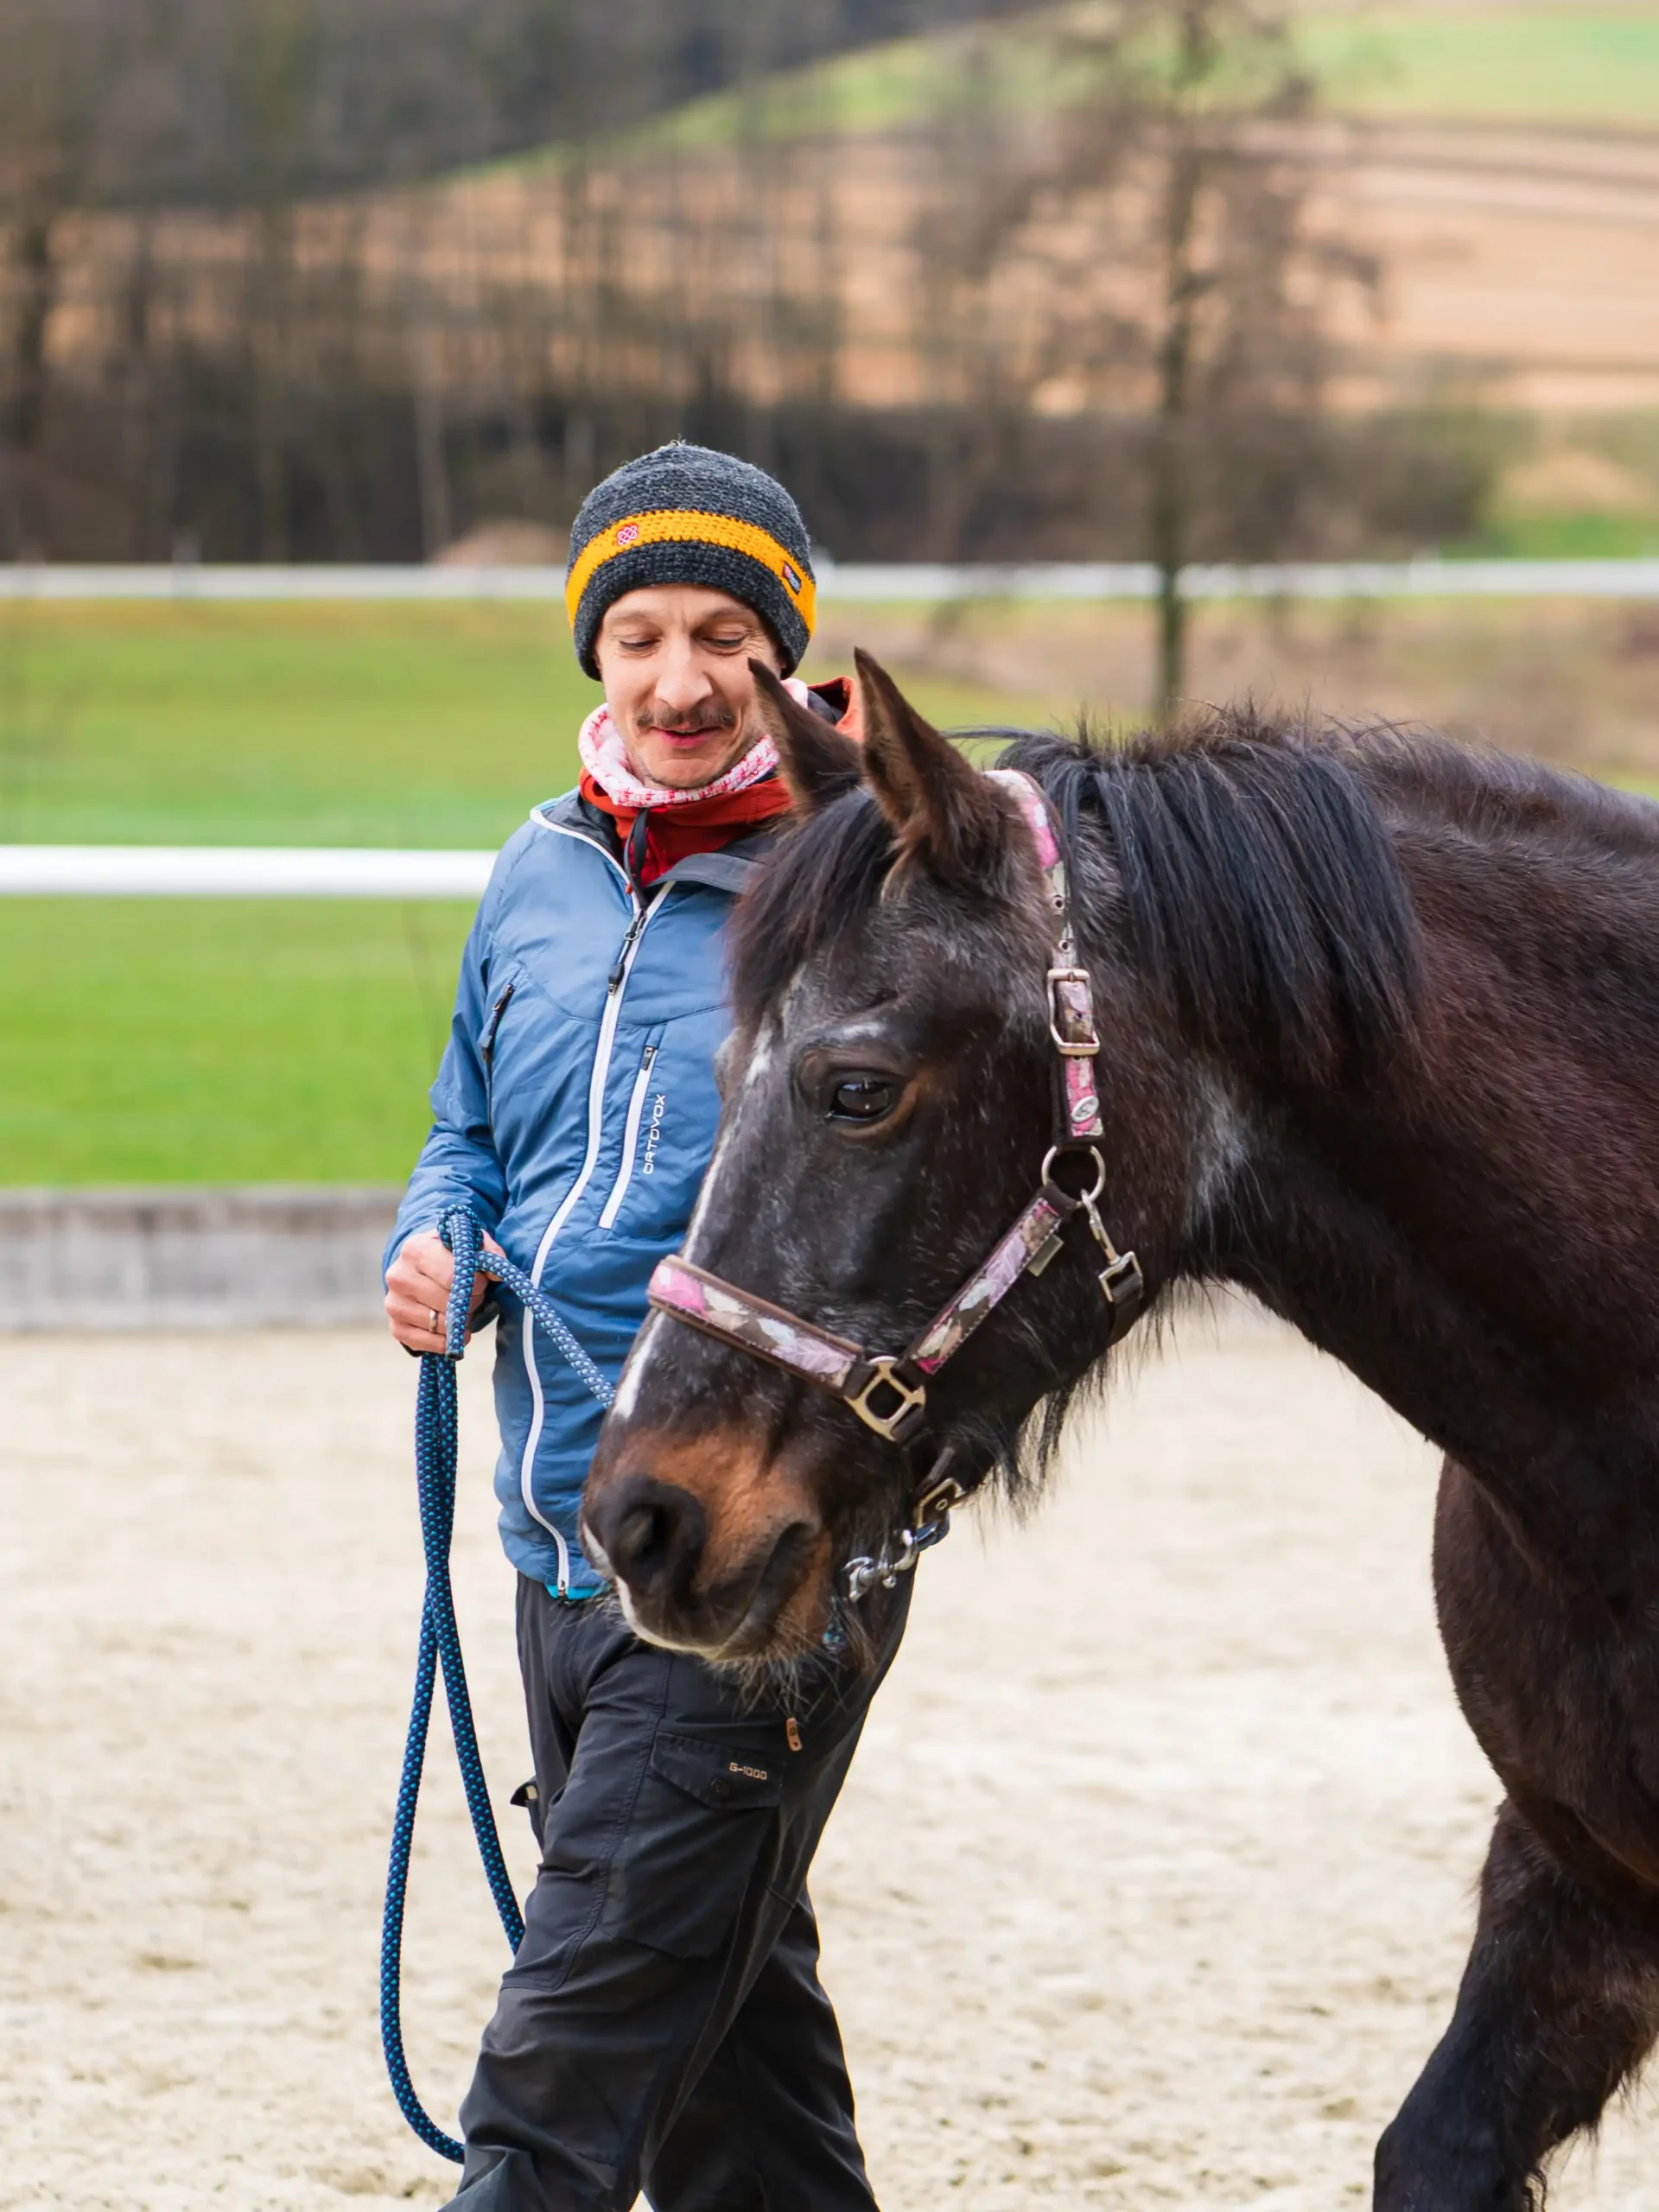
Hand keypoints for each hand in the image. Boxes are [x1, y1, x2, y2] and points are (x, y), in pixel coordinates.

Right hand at [385, 1228, 501, 1352]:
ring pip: (438, 1324)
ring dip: (458, 1323)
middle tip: (471, 1297)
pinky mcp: (396, 1327)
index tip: (481, 1283)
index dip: (475, 1283)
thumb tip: (496, 1275)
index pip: (453, 1276)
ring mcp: (394, 1303)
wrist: (421, 1268)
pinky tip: (452, 1333)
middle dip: (468, 1303)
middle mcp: (398, 1276)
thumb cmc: (449, 1255)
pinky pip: (425, 1343)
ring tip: (460, 1310)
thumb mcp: (469, 1244)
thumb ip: (488, 1253)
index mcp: (415, 1249)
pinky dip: (444, 1342)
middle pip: (447, 1303)